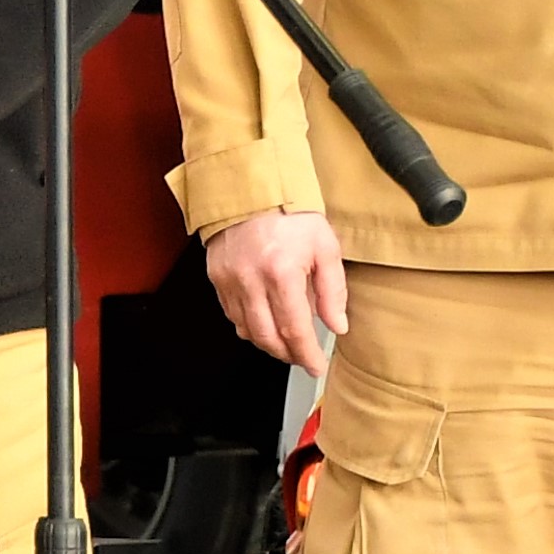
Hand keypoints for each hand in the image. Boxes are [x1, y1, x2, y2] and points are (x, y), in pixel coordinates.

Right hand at [205, 208, 348, 376]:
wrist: (251, 187)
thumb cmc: (289, 212)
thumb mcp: (324, 245)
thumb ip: (332, 290)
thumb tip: (337, 325)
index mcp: (282, 272)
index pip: (295, 329)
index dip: (306, 354)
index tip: (316, 366)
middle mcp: (251, 280)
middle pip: (268, 338)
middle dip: (287, 355)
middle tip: (302, 358)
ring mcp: (230, 280)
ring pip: (247, 331)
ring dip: (268, 344)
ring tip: (286, 343)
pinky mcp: (216, 278)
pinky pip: (232, 315)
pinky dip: (249, 327)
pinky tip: (264, 323)